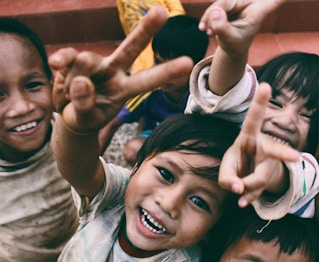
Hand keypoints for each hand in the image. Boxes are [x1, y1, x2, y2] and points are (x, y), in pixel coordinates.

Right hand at [49, 6, 193, 132]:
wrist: (69, 114)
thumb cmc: (85, 116)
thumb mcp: (86, 118)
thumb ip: (85, 104)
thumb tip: (82, 80)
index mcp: (125, 89)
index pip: (147, 80)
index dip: (166, 71)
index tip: (188, 62)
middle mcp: (114, 72)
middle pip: (130, 49)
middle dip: (145, 31)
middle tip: (161, 12)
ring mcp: (96, 64)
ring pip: (89, 59)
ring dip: (78, 74)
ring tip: (73, 90)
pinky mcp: (75, 60)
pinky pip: (69, 56)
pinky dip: (62, 60)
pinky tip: (56, 64)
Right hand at [199, 0, 286, 54]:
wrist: (231, 48)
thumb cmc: (235, 46)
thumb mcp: (230, 41)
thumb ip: (223, 28)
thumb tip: (215, 11)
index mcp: (258, 10)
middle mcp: (250, 2)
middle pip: (228, 1)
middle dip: (215, 14)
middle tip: (208, 30)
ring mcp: (238, 2)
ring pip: (219, 3)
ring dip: (209, 17)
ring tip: (208, 32)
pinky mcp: (228, 4)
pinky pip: (215, 6)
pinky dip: (208, 18)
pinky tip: (205, 29)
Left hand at [218, 82, 298, 206]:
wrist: (247, 174)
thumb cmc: (236, 163)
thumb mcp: (226, 167)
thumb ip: (226, 178)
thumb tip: (238, 190)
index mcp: (249, 137)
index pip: (253, 120)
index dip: (259, 103)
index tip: (265, 86)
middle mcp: (264, 147)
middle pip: (274, 151)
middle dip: (283, 154)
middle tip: (294, 158)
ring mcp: (270, 163)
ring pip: (262, 178)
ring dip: (247, 188)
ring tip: (238, 192)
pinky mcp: (271, 178)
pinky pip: (261, 190)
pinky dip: (249, 197)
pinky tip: (243, 202)